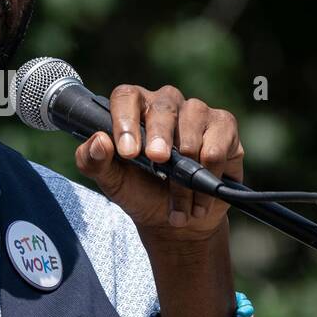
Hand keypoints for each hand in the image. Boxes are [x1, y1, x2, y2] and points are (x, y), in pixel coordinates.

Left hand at [73, 84, 243, 242]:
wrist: (179, 220)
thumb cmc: (140, 192)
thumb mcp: (111, 182)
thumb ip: (93, 162)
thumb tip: (99, 140)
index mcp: (133, 108)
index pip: (126, 97)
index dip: (125, 120)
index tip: (127, 152)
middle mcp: (166, 103)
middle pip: (163, 107)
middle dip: (159, 136)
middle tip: (157, 161)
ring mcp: (197, 112)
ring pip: (191, 130)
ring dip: (184, 173)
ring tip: (178, 203)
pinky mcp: (224, 127)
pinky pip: (217, 146)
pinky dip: (208, 175)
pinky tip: (199, 198)